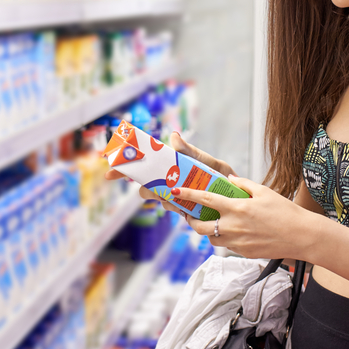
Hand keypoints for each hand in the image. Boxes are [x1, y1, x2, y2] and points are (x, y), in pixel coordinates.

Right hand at [104, 131, 236, 209]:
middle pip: (145, 185)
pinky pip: (172, 210)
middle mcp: (170, 183)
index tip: (108, 168)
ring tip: (175, 194)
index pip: (145, 164)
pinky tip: (185, 204)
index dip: (125, 167)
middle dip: (144, 186)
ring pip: (156, 198)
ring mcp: (175, 198)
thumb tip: (174, 136)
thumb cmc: (223, 176)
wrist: (240, 198)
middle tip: (154, 187)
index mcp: (172, 167)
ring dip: (161, 197)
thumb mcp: (209, 162)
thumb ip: (191, 152)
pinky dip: (175, 206)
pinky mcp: (184, 212)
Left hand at [173, 175, 321, 260]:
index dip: (188, 195)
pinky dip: (224, 238)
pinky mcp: (243, 253)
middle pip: (200, 226)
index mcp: (237, 208)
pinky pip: (226, 246)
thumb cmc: (285, 211)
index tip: (176, 191)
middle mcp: (233, 227)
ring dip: (208, 230)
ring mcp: (237, 242)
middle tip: (190, 214)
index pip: (205, 199)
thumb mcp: (264, 192)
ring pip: (212, 239)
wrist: (301, 236)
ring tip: (212, 222)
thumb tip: (229, 180)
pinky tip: (231, 231)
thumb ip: (243, 185)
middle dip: (191, 220)